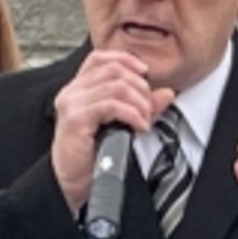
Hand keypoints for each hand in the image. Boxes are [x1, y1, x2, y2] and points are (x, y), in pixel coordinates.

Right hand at [52, 50, 173, 214]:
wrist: (71, 180)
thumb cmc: (90, 153)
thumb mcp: (121, 124)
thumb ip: (142, 106)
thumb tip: (166, 93)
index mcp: (79, 88)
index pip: (101, 58)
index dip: (126, 60)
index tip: (145, 74)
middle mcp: (72, 91)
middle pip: (114, 70)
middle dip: (140, 87)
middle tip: (148, 108)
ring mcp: (72, 103)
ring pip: (116, 86)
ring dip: (139, 103)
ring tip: (144, 120)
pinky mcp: (76, 118)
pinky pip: (112, 105)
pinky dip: (132, 114)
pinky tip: (138, 127)